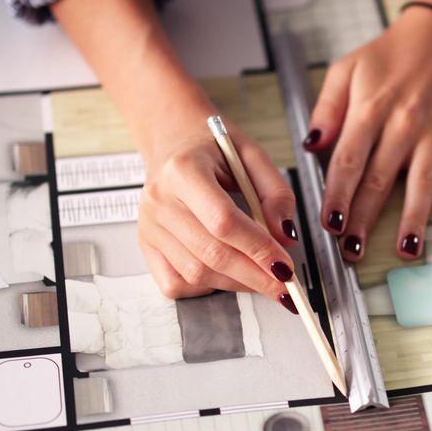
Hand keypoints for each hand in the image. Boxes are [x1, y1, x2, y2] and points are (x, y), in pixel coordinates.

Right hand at [137, 120, 300, 307]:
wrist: (173, 143)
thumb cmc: (213, 149)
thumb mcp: (252, 155)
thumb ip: (276, 193)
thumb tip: (285, 239)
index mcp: (184, 170)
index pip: (223, 221)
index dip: (258, 249)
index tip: (285, 267)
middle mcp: (160, 200)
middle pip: (211, 253)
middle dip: (254, 276)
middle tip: (284, 286)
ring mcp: (149, 226)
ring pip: (196, 274)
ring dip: (236, 283)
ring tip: (261, 278)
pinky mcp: (146, 245)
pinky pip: (175, 283)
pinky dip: (205, 287)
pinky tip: (224, 274)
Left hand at [307, 2, 431, 262]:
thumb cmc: (390, 54)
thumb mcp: (347, 69)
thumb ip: (327, 109)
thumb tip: (310, 145)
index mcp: (371, 108)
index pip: (349, 159)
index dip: (338, 194)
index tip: (328, 224)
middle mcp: (404, 123)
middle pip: (380, 180)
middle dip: (365, 219)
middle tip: (353, 253)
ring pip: (422, 183)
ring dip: (414, 219)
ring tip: (406, 251)